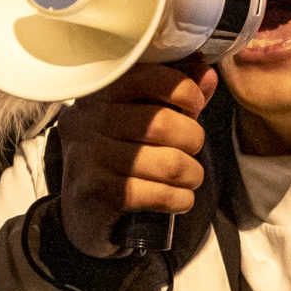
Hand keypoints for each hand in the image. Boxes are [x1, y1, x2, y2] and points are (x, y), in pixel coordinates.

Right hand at [54, 64, 214, 259]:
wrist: (83, 214)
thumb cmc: (119, 159)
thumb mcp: (144, 120)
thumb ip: (176, 97)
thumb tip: (207, 76)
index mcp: (99, 94)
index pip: (146, 76)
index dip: (183, 91)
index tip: (194, 106)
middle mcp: (86, 120)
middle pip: (162, 123)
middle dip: (193, 139)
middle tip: (192, 150)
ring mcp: (87, 156)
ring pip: (168, 163)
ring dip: (192, 174)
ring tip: (189, 177)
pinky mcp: (95, 192)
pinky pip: (157, 194)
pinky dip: (180, 199)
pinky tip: (179, 198)